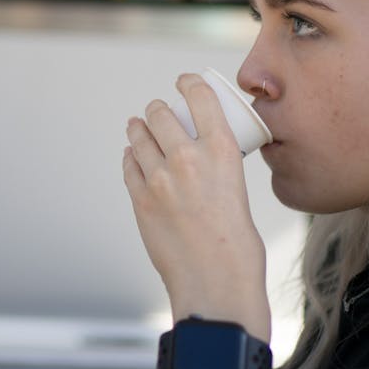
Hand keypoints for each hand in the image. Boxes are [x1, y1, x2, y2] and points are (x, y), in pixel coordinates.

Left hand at [123, 72, 270, 334]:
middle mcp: (188, 158)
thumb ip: (218, 173)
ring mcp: (160, 179)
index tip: (183, 82)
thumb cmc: (238, 249)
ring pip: (139, 137)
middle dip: (157, 110)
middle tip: (158, 112)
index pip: (200, 98)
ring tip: (138, 127)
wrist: (216, 285)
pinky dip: (131, 159)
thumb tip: (203, 167)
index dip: (188, 83)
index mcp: (222, 152)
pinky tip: (133, 158)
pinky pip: (129, 166)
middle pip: (160, 114)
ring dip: (139, 129)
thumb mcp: (238, 193)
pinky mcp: (141, 199)